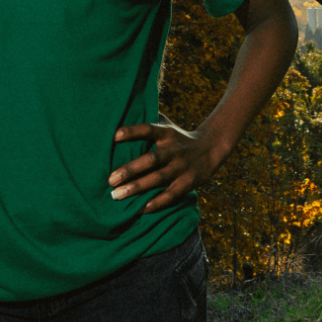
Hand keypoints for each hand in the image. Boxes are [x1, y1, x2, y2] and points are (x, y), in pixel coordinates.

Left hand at [108, 120, 222, 213]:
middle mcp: (174, 150)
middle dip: (129, 170)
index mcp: (167, 134)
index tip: (114, 136)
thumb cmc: (179, 138)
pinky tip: (141, 209)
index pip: (148, 129)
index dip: (132, 132)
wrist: (212, 148)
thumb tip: (124, 113)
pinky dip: (157, 202)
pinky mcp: (189, 182)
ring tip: (116, 195)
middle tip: (110, 179)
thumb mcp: (168, 126)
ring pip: (158, 178)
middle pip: (151, 159)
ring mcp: (182, 167)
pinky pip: (171, 194)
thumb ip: (149, 122)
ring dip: (137, 187)